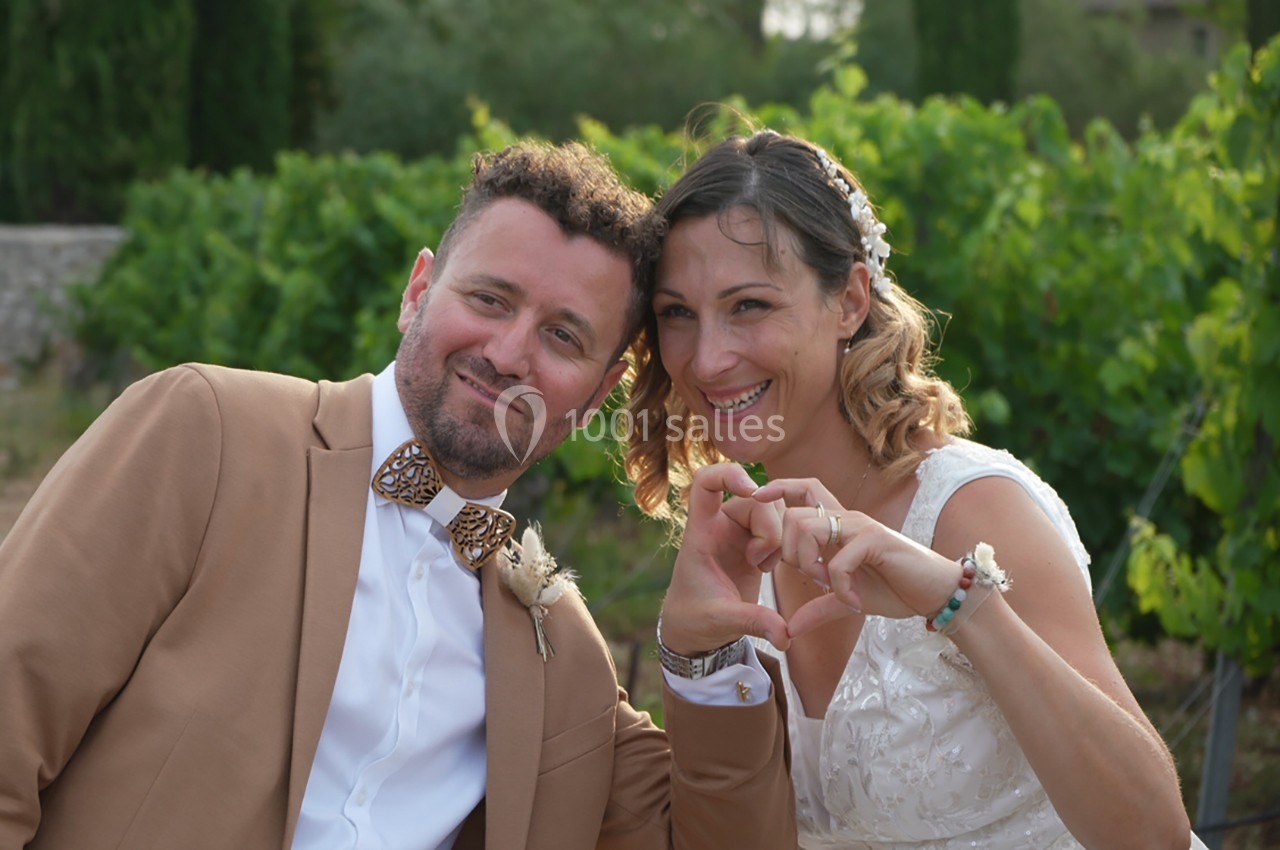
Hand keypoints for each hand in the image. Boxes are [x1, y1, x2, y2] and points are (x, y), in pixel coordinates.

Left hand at [659, 463, 790, 652]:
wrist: (694, 630)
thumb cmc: (696, 619)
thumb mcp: (722, 621)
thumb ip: (753, 622)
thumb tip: (785, 636)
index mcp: (702, 533)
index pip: (706, 483)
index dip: (729, 475)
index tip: (753, 492)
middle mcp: (720, 526)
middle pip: (755, 500)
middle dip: (770, 527)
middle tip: (761, 563)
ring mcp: (738, 534)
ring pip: (772, 510)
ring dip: (779, 536)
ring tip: (765, 568)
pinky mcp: (754, 545)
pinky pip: (779, 527)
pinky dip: (783, 544)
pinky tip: (771, 569)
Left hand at [754, 478, 960, 638]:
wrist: (934, 593)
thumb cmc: (894, 589)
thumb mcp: (846, 601)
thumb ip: (818, 609)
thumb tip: (789, 629)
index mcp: (837, 525)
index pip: (802, 489)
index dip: (776, 491)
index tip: (757, 509)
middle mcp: (846, 518)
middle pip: (792, 516)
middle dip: (786, 552)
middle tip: (808, 579)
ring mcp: (860, 526)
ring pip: (808, 529)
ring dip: (809, 564)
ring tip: (828, 586)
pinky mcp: (875, 540)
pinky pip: (838, 561)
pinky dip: (838, 587)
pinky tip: (853, 601)